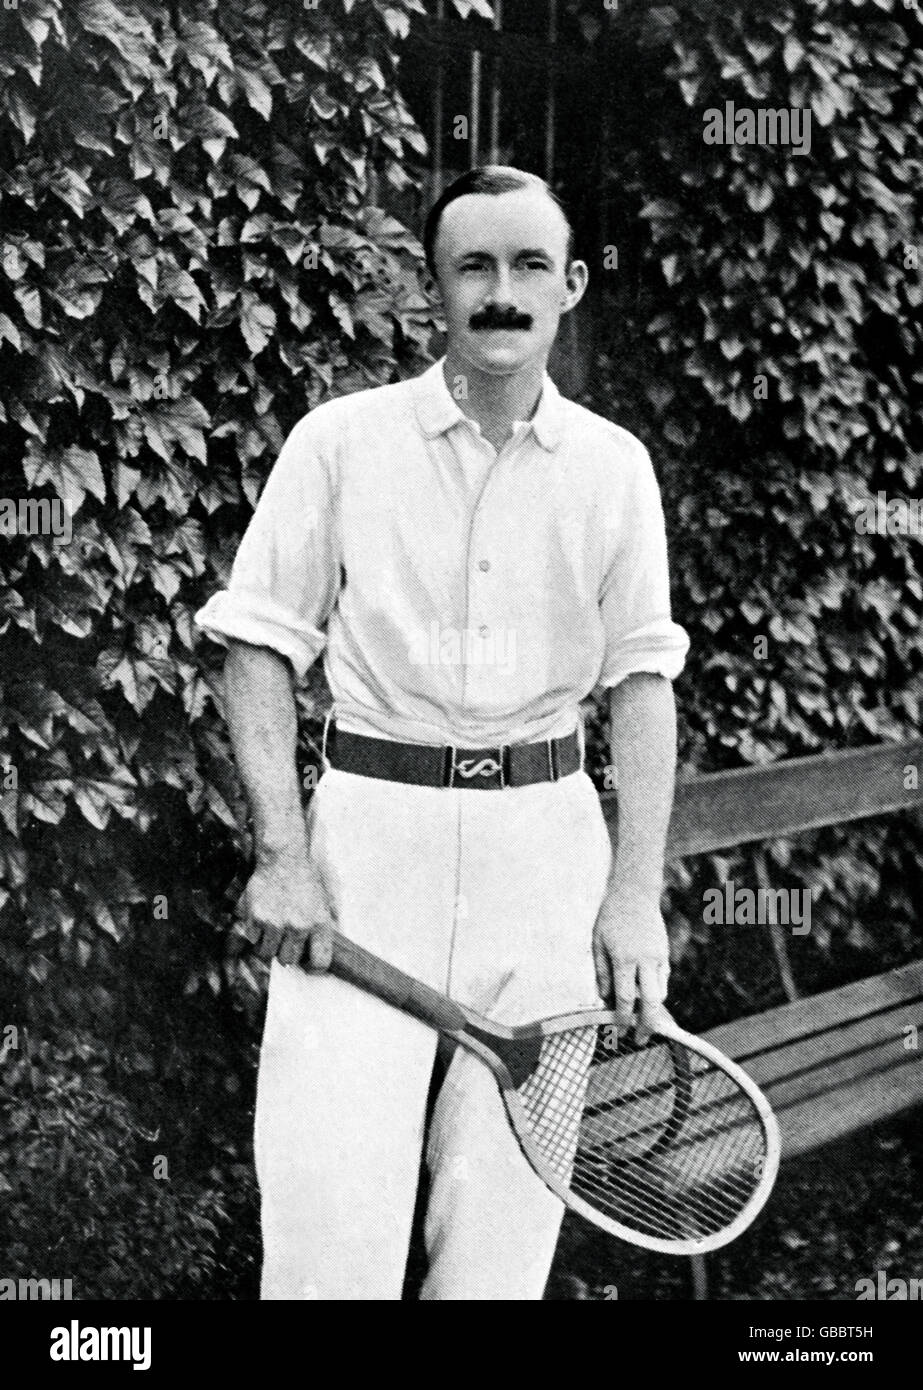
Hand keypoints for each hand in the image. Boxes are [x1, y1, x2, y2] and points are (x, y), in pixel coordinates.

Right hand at [238, 849, 335, 969]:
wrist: (284, 857)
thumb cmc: (305, 879)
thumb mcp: (325, 901)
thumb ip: (327, 927)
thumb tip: (324, 953)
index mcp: (319, 924)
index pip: (320, 962)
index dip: (313, 967)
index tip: (307, 964)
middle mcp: (298, 927)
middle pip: (288, 960)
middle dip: (286, 952)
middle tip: (285, 938)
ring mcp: (275, 923)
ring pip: (267, 952)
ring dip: (268, 944)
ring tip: (273, 926)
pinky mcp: (255, 917)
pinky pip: (252, 938)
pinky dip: (255, 932)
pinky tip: (262, 916)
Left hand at [592, 886, 669, 1041]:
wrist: (635, 893)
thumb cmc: (611, 917)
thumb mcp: (597, 943)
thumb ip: (601, 973)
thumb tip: (604, 998)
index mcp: (624, 959)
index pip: (626, 999)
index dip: (623, 1019)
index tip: (619, 1032)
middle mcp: (645, 961)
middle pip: (652, 1003)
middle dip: (647, 1025)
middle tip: (639, 1039)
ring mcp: (658, 957)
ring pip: (661, 993)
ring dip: (651, 1007)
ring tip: (640, 1016)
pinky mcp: (665, 953)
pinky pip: (663, 979)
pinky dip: (655, 989)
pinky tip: (645, 992)